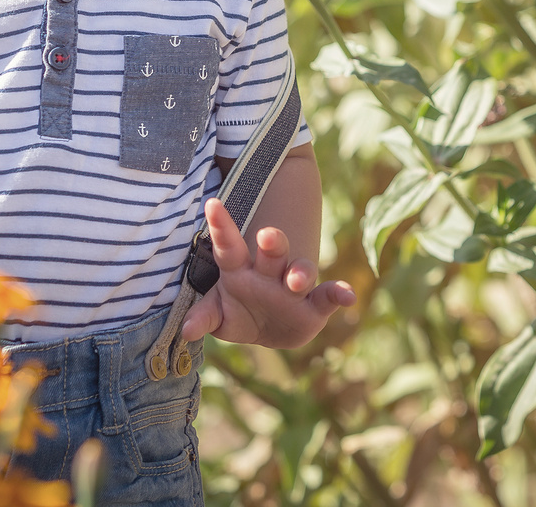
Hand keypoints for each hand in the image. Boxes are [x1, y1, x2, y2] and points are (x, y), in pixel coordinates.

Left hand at [180, 197, 355, 348]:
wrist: (269, 329)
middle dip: (272, 243)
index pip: (229, 245)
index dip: (221, 226)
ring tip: (297, 281)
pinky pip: (329, 296)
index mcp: (240, 269)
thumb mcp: (219, 313)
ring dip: (301, 273)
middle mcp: (269, 272)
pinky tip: (349, 296)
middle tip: (267, 235)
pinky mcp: (315, 306)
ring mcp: (293, 286)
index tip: (212, 205)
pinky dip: (339, 294)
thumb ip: (204, 316)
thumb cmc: (239, 309)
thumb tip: (186, 330)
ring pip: (300, 269)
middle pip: (271, 251)